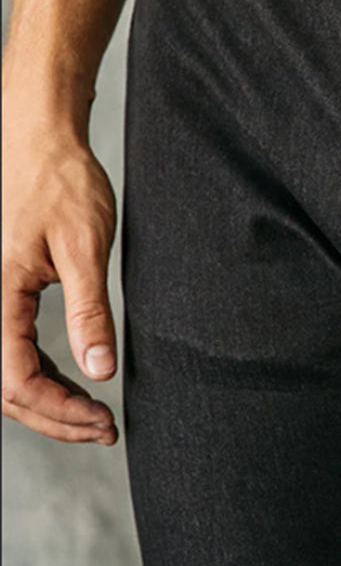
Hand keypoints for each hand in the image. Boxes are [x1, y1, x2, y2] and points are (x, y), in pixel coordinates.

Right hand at [2, 102, 118, 445]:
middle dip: (55, 417)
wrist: (38, 136)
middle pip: (5, 389)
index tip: (104, 420)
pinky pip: (8, 349)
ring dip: (46, 402)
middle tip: (105, 428)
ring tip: (93, 416)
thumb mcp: (85, 246)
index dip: (59, 412)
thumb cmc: (61, 180)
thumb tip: (101, 371)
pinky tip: (72, 382)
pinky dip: (39, 375)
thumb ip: (90, 312)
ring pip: (4, 374)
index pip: (15, 380)